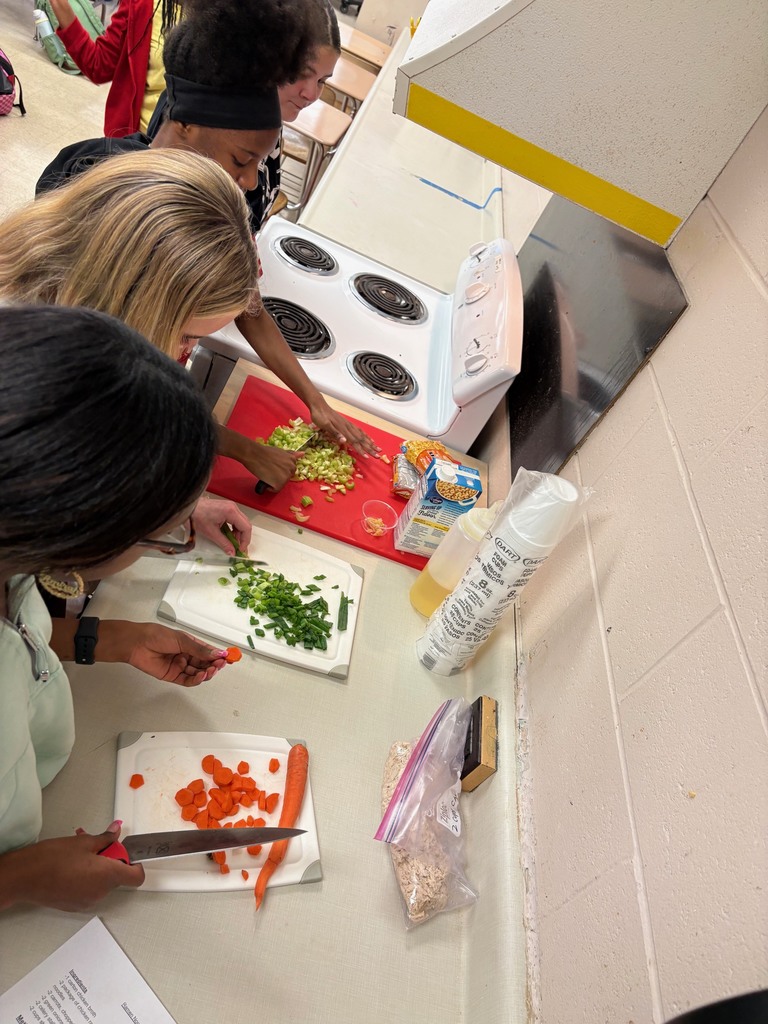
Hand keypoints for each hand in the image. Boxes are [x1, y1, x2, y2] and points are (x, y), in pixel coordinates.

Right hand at [0, 824, 143, 912]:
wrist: (25, 877)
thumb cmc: (52, 859)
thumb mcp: (84, 841)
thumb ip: (105, 838)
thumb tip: (116, 830)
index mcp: (108, 876)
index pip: (136, 877)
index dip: (135, 863)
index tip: (128, 852)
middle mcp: (100, 892)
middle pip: (117, 876)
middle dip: (111, 859)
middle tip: (98, 844)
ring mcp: (87, 901)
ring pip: (102, 882)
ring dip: (97, 866)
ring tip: (80, 850)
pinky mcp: (74, 905)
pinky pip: (89, 889)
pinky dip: (87, 877)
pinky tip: (72, 864)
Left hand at [100, 621, 228, 684]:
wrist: (137, 643)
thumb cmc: (156, 636)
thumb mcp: (182, 640)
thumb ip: (200, 650)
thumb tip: (218, 653)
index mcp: (190, 644)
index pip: (208, 652)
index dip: (218, 655)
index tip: (228, 657)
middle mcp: (186, 655)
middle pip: (205, 664)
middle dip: (214, 665)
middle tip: (220, 665)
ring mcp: (180, 666)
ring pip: (198, 673)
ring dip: (206, 672)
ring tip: (211, 670)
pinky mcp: (172, 676)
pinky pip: (188, 680)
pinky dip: (196, 679)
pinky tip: (201, 676)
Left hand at [193, 496, 251, 555]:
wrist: (189, 508)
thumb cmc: (197, 515)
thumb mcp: (211, 533)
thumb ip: (224, 543)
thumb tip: (232, 551)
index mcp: (231, 511)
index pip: (246, 528)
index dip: (245, 540)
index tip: (241, 549)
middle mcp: (232, 507)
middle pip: (245, 525)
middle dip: (243, 538)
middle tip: (238, 548)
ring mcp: (230, 507)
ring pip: (241, 523)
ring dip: (238, 534)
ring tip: (232, 543)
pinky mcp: (226, 508)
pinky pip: (235, 520)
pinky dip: (234, 529)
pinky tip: (228, 536)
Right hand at [240, 439, 299, 490]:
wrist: (254, 454)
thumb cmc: (264, 452)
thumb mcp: (280, 451)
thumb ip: (291, 454)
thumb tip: (302, 454)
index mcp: (292, 460)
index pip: (289, 470)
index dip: (280, 470)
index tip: (273, 467)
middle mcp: (292, 468)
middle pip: (286, 478)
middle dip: (278, 476)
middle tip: (269, 470)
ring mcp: (286, 476)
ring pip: (281, 484)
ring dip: (274, 481)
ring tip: (266, 473)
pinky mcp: (279, 484)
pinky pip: (275, 490)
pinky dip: (269, 487)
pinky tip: (265, 478)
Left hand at [307, 397, 379, 456]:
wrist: (319, 405)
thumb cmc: (320, 416)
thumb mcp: (324, 425)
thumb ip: (334, 433)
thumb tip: (344, 441)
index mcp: (343, 429)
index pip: (354, 442)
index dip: (361, 450)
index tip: (368, 457)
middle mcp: (348, 427)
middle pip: (361, 440)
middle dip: (370, 448)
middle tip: (377, 455)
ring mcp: (348, 425)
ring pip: (362, 435)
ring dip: (370, 443)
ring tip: (377, 448)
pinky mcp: (347, 423)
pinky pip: (359, 430)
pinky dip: (365, 435)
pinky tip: (368, 438)